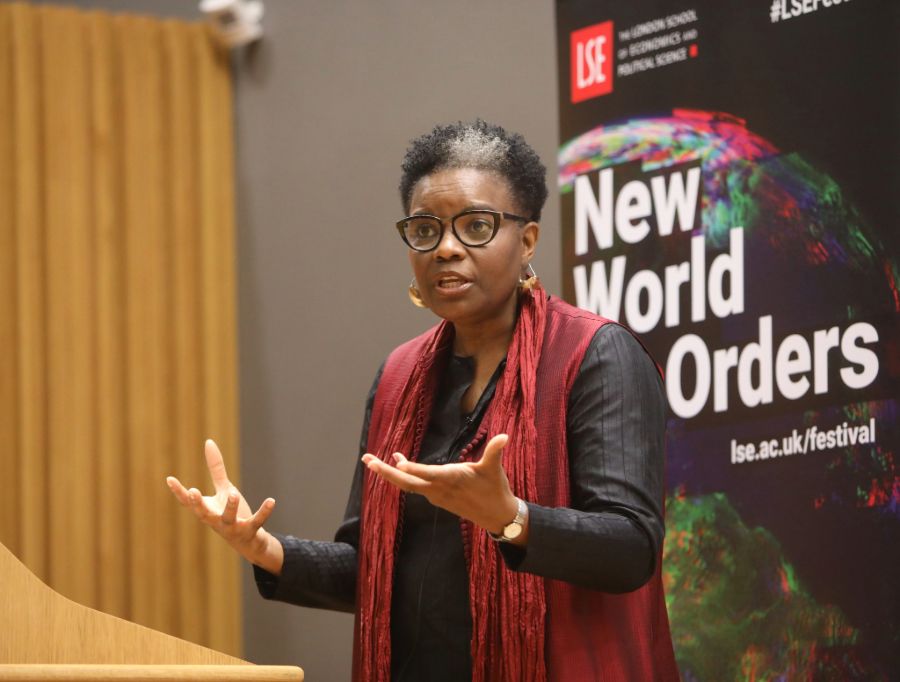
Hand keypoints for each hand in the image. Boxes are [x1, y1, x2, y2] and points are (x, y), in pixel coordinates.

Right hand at [166, 439, 283, 573]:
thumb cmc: (231, 513)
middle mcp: (216, 520)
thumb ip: (216, 468)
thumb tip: (208, 442)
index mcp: (208, 510)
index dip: (178, 492)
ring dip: (230, 507)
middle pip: (204, 514)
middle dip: (198, 504)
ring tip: (233, 493)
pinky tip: (271, 501)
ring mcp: (232, 527)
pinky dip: (264, 512)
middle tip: (193, 491)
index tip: (169, 478)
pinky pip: (257, 521)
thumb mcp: (224, 489)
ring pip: (229, 518)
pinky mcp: (250, 530)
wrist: (248, 542)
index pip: (189, 502)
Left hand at [361, 434, 525, 543]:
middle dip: (385, 472)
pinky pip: (415, 486)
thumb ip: (494, 451)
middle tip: (367, 460)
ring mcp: (435, 495)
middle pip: (406, 482)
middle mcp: (439, 489)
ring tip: (372, 460)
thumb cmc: (495, 489)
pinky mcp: (437, 498)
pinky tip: (399, 464)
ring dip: (390, 473)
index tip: (398, 463)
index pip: (428, 474)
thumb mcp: (494, 469)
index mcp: (452, 479)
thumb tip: (505, 436)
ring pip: (408, 485)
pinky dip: (404, 476)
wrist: (497, 516)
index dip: (413, 469)